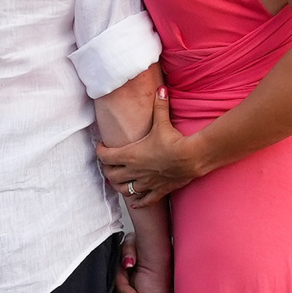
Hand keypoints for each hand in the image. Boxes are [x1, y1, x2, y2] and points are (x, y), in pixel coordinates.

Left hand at [97, 89, 200, 208]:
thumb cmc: (174, 141)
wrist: (191, 158)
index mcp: (130, 155)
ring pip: (124, 190)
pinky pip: (144, 200)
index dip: (99, 151)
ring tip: (119, 182)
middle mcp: (134, 171)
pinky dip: (138, 202)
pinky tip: (135, 203)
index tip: (100, 146)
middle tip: (108, 164)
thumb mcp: (163, 122)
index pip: (105, 156)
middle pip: (111, 175)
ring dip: (119, 186)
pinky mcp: (158, 190)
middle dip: (107, 170)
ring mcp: (145, 182)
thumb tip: (161, 89)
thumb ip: (159, 106)